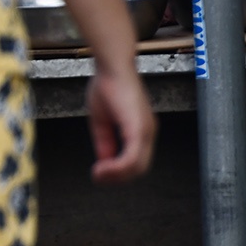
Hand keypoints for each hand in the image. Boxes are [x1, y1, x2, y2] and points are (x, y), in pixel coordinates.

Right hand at [86, 66, 154, 181]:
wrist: (112, 67)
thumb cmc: (107, 86)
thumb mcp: (102, 120)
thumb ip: (105, 141)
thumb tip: (104, 160)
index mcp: (140, 130)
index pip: (136, 160)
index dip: (118, 171)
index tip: (99, 173)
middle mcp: (148, 132)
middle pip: (139, 168)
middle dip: (118, 178)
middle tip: (98, 178)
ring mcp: (146, 131)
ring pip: (138, 166)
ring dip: (117, 175)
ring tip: (98, 174)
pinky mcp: (139, 128)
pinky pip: (132, 157)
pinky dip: (117, 167)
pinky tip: (102, 167)